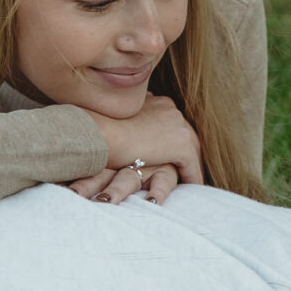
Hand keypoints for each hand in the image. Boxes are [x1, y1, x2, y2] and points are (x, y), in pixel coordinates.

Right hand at [68, 95, 202, 206]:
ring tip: (190, 179)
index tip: (171, 150)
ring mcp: (178, 126)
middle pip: (186, 133)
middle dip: (187, 150)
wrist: (99, 131)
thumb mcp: (118, 118)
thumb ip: (130, 118)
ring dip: (191, 164)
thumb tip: (128, 123)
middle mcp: (171, 110)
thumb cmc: (99, 127)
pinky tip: (191, 188)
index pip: (171, 122)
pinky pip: (191, 166)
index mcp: (157, 101)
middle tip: (187, 167)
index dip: (172, 138)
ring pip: (191, 148)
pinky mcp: (180, 145)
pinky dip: (192, 178)